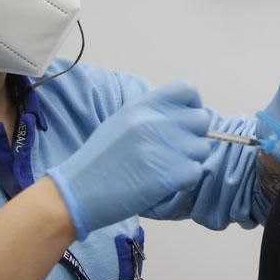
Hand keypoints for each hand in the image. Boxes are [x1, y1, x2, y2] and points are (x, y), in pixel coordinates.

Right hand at [47, 80, 210, 239]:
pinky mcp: (170, 173)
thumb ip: (152, 115)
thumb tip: (184, 117)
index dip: (192, 105)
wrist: (78, 191)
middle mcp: (155, 121)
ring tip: (163, 169)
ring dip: (189, 161)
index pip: (187, 88)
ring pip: (202, 149)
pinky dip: (184, 181)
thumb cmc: (100, 161)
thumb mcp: (122, 123)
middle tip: (173, 153)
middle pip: (202, 120)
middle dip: (192, 137)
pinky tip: (163, 183)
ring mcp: (164, 146)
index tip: (183, 123)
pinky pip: (196, 172)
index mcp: (143, 106)